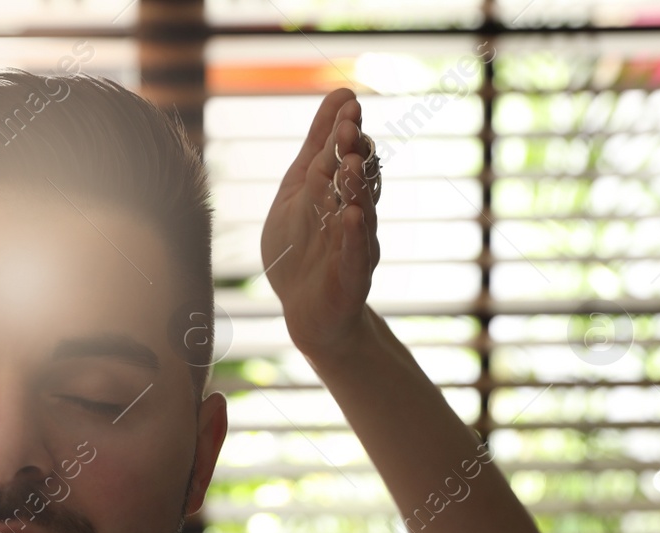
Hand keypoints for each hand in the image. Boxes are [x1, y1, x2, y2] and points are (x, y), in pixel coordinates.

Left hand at [260, 88, 380, 365]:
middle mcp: (354, 212)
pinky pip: (355, 253)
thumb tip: (339, 94)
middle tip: (348, 126)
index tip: (346, 102)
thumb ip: (315, 149)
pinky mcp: (351, 275)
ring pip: (361, 210)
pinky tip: (352, 217)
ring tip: (349, 164)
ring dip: (356, 187)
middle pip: (357, 178)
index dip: (346, 129)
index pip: (347, 153)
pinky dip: (353, 235)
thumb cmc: (300, 248)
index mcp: (339, 191)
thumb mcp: (298, 191)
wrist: (308, 311)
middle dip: (353, 151)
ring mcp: (356, 244)